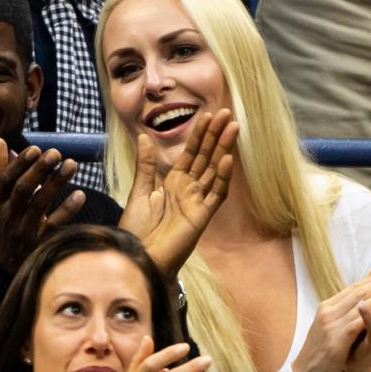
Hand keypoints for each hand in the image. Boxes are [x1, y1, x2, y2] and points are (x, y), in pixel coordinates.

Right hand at [0, 138, 85, 271]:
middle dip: (39, 170)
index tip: (36, 149)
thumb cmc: (2, 222)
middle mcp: (6, 216)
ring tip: (72, 164)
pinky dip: (68, 210)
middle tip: (56, 152)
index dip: (20, 164)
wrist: (3, 265)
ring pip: (40, 205)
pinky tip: (80, 194)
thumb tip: (0, 141)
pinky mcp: (39, 244)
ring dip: (56, 183)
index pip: (5, 180)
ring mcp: (23, 231)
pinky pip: (55, 226)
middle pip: (22, 191)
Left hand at [119, 110, 237, 279]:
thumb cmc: (138, 230)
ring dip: (223, 150)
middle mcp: (188, 189)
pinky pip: (215, 195)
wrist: (139, 257)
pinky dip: (221, 178)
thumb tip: (145, 135)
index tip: (208, 115)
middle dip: (216, 136)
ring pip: (214, 171)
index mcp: (173, 182)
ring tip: (233, 129)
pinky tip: (226, 160)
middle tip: (227, 114)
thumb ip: (145, 165)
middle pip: (206, 158)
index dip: (200, 135)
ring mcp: (197, 202)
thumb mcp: (139, 191)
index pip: (191, 153)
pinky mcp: (201, 216)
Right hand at [291, 272, 370, 371]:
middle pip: (357, 291)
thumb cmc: (320, 356)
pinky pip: (356, 323)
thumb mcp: (331, 331)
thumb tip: (360, 307)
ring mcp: (330, 324)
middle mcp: (327, 311)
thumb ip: (344, 317)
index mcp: (326, 308)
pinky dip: (370, 313)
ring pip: (358, 303)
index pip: (352, 288)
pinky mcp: (335, 339)